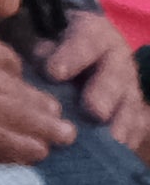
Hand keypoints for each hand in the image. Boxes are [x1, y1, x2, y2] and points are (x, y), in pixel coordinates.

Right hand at [0, 4, 72, 157]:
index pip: (6, 59)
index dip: (13, 74)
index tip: (13, 84)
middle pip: (22, 88)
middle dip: (41, 104)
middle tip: (55, 117)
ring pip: (22, 115)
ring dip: (46, 127)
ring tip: (63, 138)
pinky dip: (21, 147)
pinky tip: (38, 154)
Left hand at [54, 4, 149, 154]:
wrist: (83, 53)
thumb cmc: (58, 50)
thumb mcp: (49, 42)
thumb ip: (44, 54)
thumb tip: (44, 72)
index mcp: (95, 34)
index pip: (86, 40)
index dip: (72, 56)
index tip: (53, 72)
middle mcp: (118, 59)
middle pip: (115, 75)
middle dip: (105, 93)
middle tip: (94, 111)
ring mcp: (130, 85)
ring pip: (131, 102)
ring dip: (123, 122)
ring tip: (113, 139)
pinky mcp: (135, 109)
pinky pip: (139, 123)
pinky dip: (132, 137)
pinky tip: (123, 150)